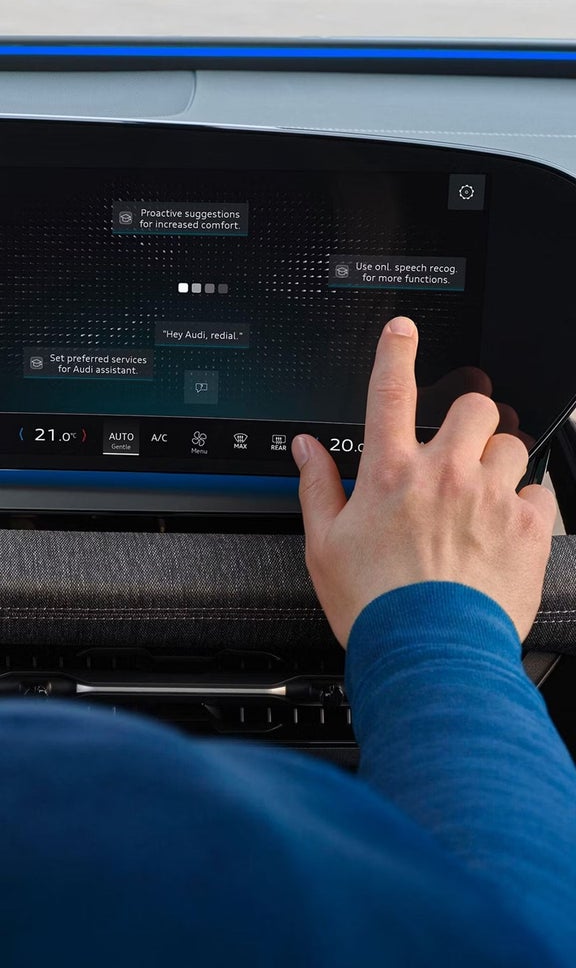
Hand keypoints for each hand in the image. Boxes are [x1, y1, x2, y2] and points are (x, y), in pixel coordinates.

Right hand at [292, 316, 555, 648]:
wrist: (429, 654)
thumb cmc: (375, 605)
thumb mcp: (324, 546)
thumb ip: (317, 487)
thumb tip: (306, 449)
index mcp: (391, 473)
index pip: (391, 391)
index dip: (395, 350)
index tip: (402, 330)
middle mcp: (444, 474)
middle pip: (473, 405)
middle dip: (469, 418)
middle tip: (460, 448)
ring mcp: (489, 497)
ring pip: (510, 445)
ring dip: (497, 462)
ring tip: (482, 498)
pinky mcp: (527, 526)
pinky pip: (539, 490)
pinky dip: (526, 503)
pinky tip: (506, 528)